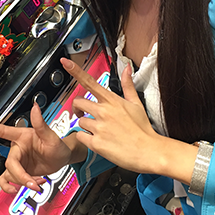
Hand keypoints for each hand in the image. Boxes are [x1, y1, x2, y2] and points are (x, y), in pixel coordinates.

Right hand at [0, 103, 72, 192]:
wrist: (62, 159)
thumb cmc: (57, 145)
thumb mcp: (51, 135)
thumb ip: (41, 123)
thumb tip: (35, 107)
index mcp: (21, 136)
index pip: (0, 130)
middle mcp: (17, 148)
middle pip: (9, 163)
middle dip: (21, 175)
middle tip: (33, 182)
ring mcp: (17, 161)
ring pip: (9, 174)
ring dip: (23, 181)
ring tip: (37, 182)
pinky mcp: (18, 171)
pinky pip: (7, 180)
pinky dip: (11, 186)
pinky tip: (20, 188)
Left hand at [62, 58, 163, 173]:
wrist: (148, 151)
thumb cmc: (143, 129)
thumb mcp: (136, 103)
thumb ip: (127, 85)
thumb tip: (127, 68)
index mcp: (112, 100)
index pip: (90, 82)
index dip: (75, 71)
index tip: (66, 62)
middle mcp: (103, 111)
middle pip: (78, 102)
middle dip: (78, 108)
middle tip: (84, 113)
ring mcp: (99, 127)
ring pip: (79, 121)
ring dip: (85, 125)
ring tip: (99, 131)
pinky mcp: (96, 143)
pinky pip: (80, 136)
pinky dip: (85, 139)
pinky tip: (98, 140)